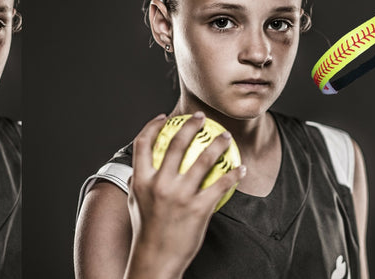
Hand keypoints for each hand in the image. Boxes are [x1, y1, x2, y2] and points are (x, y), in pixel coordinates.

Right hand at [126, 112, 245, 277]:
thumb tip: (139, 164)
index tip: (165, 117)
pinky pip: (220, 185)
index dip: (153, 126)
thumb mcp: (134, 202)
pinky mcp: (198, 208)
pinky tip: (240, 168)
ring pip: (203, 160)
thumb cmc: (145, 229)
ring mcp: (180, 196)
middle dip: (191, 125)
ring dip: (217, 143)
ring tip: (225, 136)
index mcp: (141, 180)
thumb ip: (137, 181)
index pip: (144, 143)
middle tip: (201, 118)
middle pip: (176, 144)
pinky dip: (233, 174)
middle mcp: (159, 184)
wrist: (156, 257)